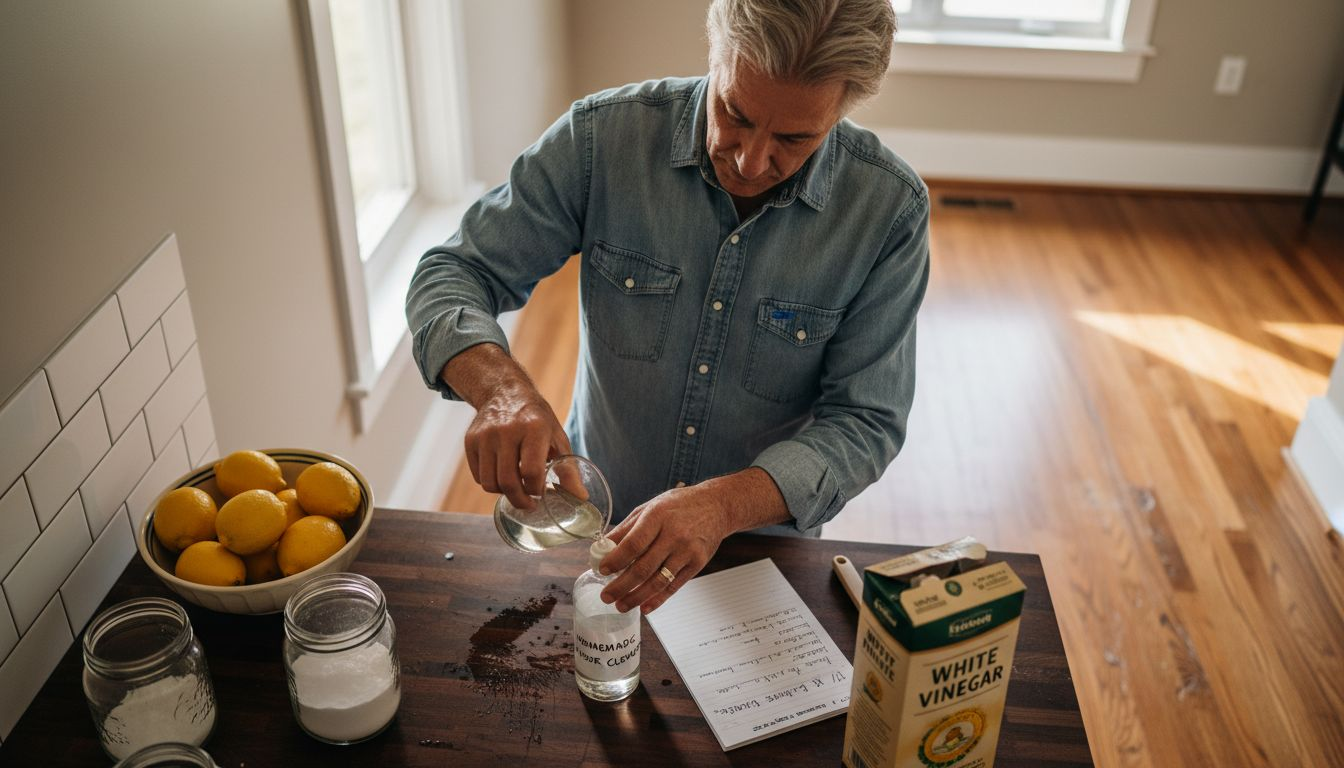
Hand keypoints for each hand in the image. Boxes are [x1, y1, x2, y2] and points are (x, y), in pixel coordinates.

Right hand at [442, 344, 569, 509]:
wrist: (505, 392)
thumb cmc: (537, 419)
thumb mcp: (557, 438)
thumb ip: (568, 469)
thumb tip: (581, 497)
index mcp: (534, 428)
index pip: (532, 472)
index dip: (537, 490)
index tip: (541, 493)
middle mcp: (506, 431)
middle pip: (508, 482)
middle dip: (520, 501)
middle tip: (528, 504)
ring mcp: (485, 435)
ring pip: (489, 483)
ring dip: (504, 493)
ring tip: (516, 487)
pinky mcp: (470, 441)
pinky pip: (478, 476)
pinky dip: (491, 482)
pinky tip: (503, 475)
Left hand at [598, 484, 729, 613]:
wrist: (717, 506)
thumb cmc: (680, 505)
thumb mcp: (650, 507)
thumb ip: (627, 527)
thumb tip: (604, 546)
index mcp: (657, 517)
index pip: (633, 544)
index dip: (616, 560)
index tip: (602, 570)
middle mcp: (674, 535)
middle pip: (643, 567)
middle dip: (621, 585)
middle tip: (606, 596)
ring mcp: (687, 551)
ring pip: (658, 581)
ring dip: (637, 597)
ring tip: (621, 605)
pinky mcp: (697, 563)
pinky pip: (675, 586)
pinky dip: (658, 599)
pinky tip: (645, 606)